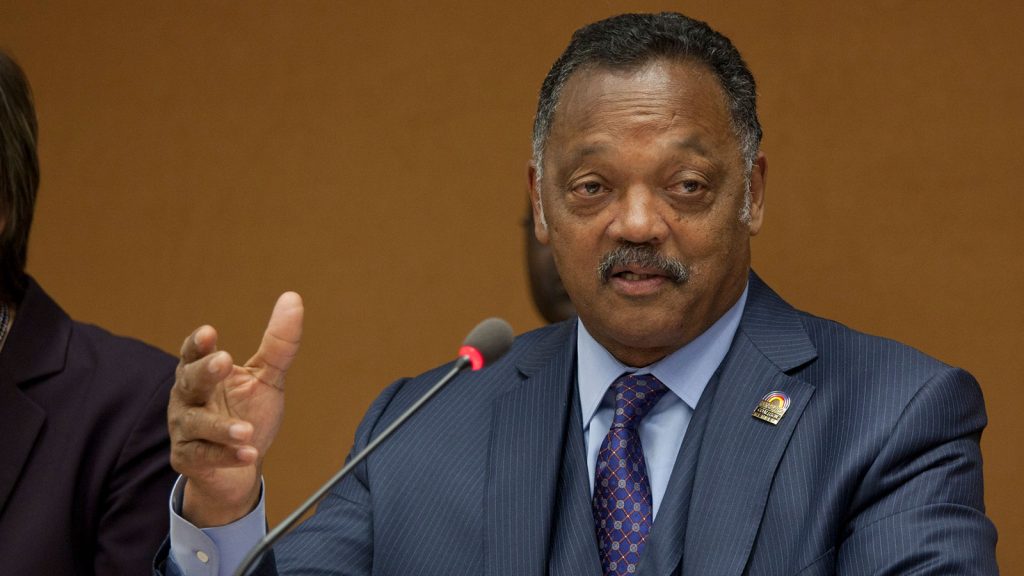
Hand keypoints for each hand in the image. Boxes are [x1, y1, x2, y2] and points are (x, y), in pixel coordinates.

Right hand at [168, 292, 303, 526]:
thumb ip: (278, 344)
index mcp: (202, 372)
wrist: (238, 468)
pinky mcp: (188, 458)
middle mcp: (187, 398)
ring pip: (197, 424)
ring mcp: (185, 429)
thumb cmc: (248, 412)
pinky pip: (206, 456)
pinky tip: (248, 453)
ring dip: (221, 426)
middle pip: (189, 381)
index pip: (194, 353)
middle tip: (224, 361)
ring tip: (246, 430)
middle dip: (205, 371)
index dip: (199, 343)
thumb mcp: (267, 377)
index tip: (209, 333)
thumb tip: (293, 298)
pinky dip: (228, 455)